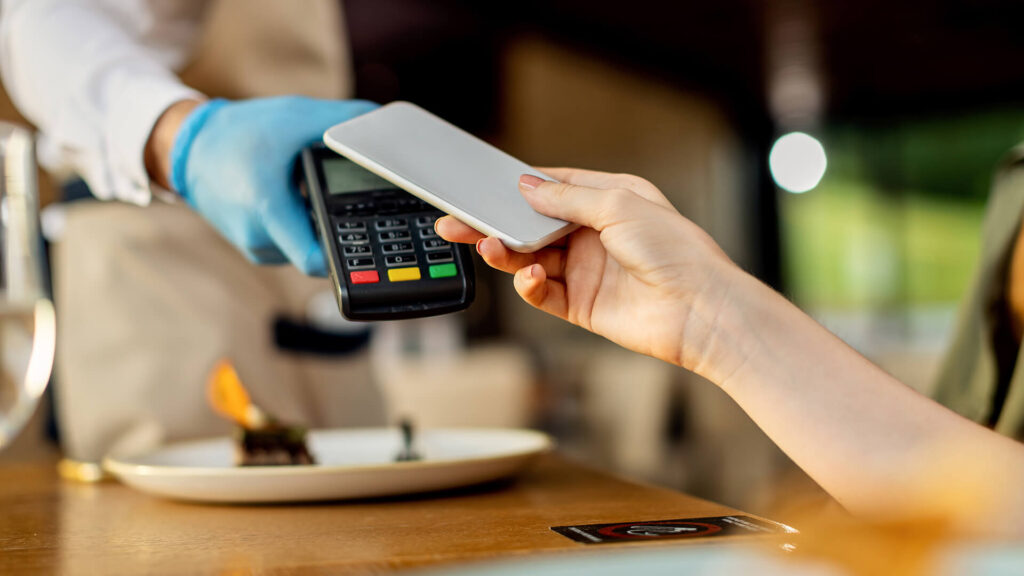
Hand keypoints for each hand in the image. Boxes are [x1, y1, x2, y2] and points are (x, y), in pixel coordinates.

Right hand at [155, 96, 377, 274]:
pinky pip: (294, 244)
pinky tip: (302, 201)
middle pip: (320, 251)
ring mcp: (258, 248)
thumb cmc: (239, 134)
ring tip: (318, 195)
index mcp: (268, 211)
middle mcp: (260, 239)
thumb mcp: (293, 117)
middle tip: (352, 202)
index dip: (346, 255)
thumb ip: (341, 121)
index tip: (366, 235)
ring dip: (320, 225)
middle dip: (338, 228)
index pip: (316, 261)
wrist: (190, 148)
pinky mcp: (258, 248)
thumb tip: (382, 125)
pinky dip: (304, 226)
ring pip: (307, 248)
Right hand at [436, 168, 738, 371]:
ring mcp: (588, 271)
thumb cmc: (676, 251)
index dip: (519, 187)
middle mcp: (596, 234)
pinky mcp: (582, 305)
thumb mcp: (619, 205)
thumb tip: (528, 187)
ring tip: (487, 247)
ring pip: (531, 259)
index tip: (483, 185)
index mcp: (611, 199)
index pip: (553, 187)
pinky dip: (527, 285)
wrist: (701, 311)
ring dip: (506, 253)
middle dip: (496, 223)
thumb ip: (567, 197)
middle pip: (533, 226)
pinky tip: (526, 276)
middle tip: (457, 221)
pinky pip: (542, 293)